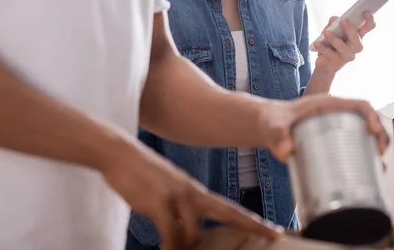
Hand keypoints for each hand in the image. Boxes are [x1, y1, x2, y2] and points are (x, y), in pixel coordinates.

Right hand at [101, 140, 281, 249]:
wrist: (120, 153)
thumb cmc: (140, 174)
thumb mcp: (166, 190)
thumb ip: (179, 209)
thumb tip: (184, 233)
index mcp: (195, 190)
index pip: (229, 208)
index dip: (252, 220)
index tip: (273, 229)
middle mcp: (191, 192)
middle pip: (228, 212)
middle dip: (252, 225)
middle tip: (273, 236)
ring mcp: (177, 196)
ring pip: (193, 233)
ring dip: (184, 247)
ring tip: (170, 248)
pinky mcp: (160, 202)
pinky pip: (170, 234)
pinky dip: (169, 245)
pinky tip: (162, 247)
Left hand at [261, 95, 389, 162]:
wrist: (264, 125)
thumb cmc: (270, 120)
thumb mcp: (273, 126)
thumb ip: (276, 136)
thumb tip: (285, 152)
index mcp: (327, 104)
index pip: (359, 104)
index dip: (373, 116)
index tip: (374, 132)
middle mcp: (335, 114)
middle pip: (368, 121)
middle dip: (380, 136)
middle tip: (380, 155)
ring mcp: (335, 126)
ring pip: (363, 134)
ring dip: (375, 149)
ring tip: (378, 168)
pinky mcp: (331, 139)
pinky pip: (354, 145)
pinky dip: (364, 157)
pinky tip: (367, 172)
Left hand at [313, 12, 376, 74]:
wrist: (324, 63)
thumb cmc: (330, 43)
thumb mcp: (330, 31)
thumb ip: (333, 24)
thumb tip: (334, 19)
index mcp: (357, 36)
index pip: (368, 27)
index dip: (369, 20)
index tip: (365, 12)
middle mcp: (355, 47)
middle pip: (357, 39)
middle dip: (351, 30)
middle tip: (343, 20)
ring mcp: (347, 56)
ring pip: (343, 48)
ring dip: (334, 39)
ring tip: (326, 32)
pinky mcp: (337, 63)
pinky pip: (330, 54)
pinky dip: (323, 48)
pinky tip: (317, 43)